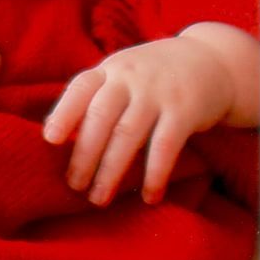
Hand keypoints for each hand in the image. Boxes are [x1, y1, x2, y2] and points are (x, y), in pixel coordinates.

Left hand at [43, 28, 249, 205]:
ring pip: (127, 135)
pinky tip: (148, 197)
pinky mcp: (183, 111)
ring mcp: (156, 93)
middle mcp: (129, 77)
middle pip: (100, 117)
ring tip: (99, 199)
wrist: (209, 60)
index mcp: (110, 69)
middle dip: (84, 154)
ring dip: (111, 170)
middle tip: (73, 186)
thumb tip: (56, 132)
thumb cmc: (154, 75)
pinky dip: (154, 174)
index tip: (49, 140)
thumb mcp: (124, 73)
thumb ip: (98, 96)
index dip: (63, 113)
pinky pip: (164, 146)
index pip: (80, 87)